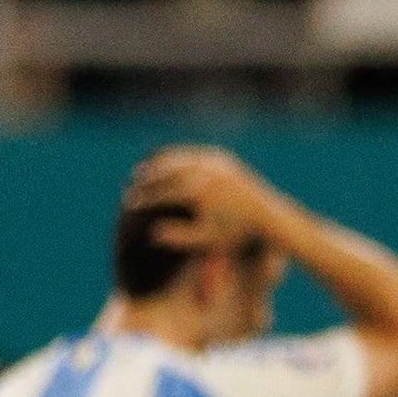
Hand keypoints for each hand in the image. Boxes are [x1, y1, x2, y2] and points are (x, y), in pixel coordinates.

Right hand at [125, 145, 291, 259]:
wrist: (267, 217)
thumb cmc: (236, 234)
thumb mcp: (207, 241)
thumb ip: (179, 239)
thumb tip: (152, 233)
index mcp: (200, 194)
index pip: (162, 194)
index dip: (144, 199)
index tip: (130, 204)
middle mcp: (205, 174)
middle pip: (166, 173)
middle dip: (146, 180)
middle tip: (132, 186)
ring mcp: (214, 163)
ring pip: (178, 160)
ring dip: (158, 165)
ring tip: (143, 172)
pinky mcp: (221, 158)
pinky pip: (192, 155)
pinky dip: (176, 158)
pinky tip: (166, 164)